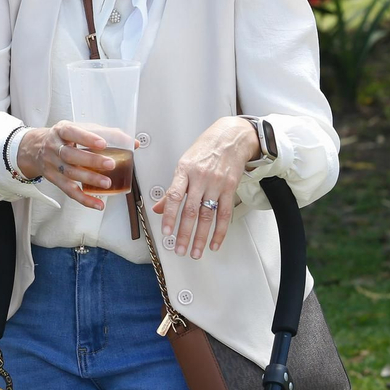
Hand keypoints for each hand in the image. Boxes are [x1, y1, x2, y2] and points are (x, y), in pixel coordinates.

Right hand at [17, 121, 123, 210]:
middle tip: (110, 164)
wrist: (35, 148)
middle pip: (71, 155)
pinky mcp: (54, 179)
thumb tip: (132, 143)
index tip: (103, 143)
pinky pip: (69, 191)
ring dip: (90, 180)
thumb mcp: (79, 128)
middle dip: (91, 160)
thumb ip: (105, 133)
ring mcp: (52, 164)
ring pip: (70, 174)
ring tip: (107, 183)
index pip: (72, 132)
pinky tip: (97, 203)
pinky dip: (84, 199)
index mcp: (62, 131)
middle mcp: (54, 147)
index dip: (87, 138)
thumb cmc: (64, 138)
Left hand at [153, 116, 260, 259]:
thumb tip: (158, 207)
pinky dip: (220, 231)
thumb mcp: (184, 163)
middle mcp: (200, 177)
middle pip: (190, 210)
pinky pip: (224, 214)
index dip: (168, 215)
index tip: (166, 232)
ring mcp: (216, 183)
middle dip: (184, 233)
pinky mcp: (230, 188)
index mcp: (184, 170)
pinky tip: (214, 243)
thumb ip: (173, 187)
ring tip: (195, 252)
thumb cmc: (205, 148)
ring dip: (201, 237)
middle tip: (179, 249)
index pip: (174, 196)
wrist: (231, 137)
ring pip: (207, 215)